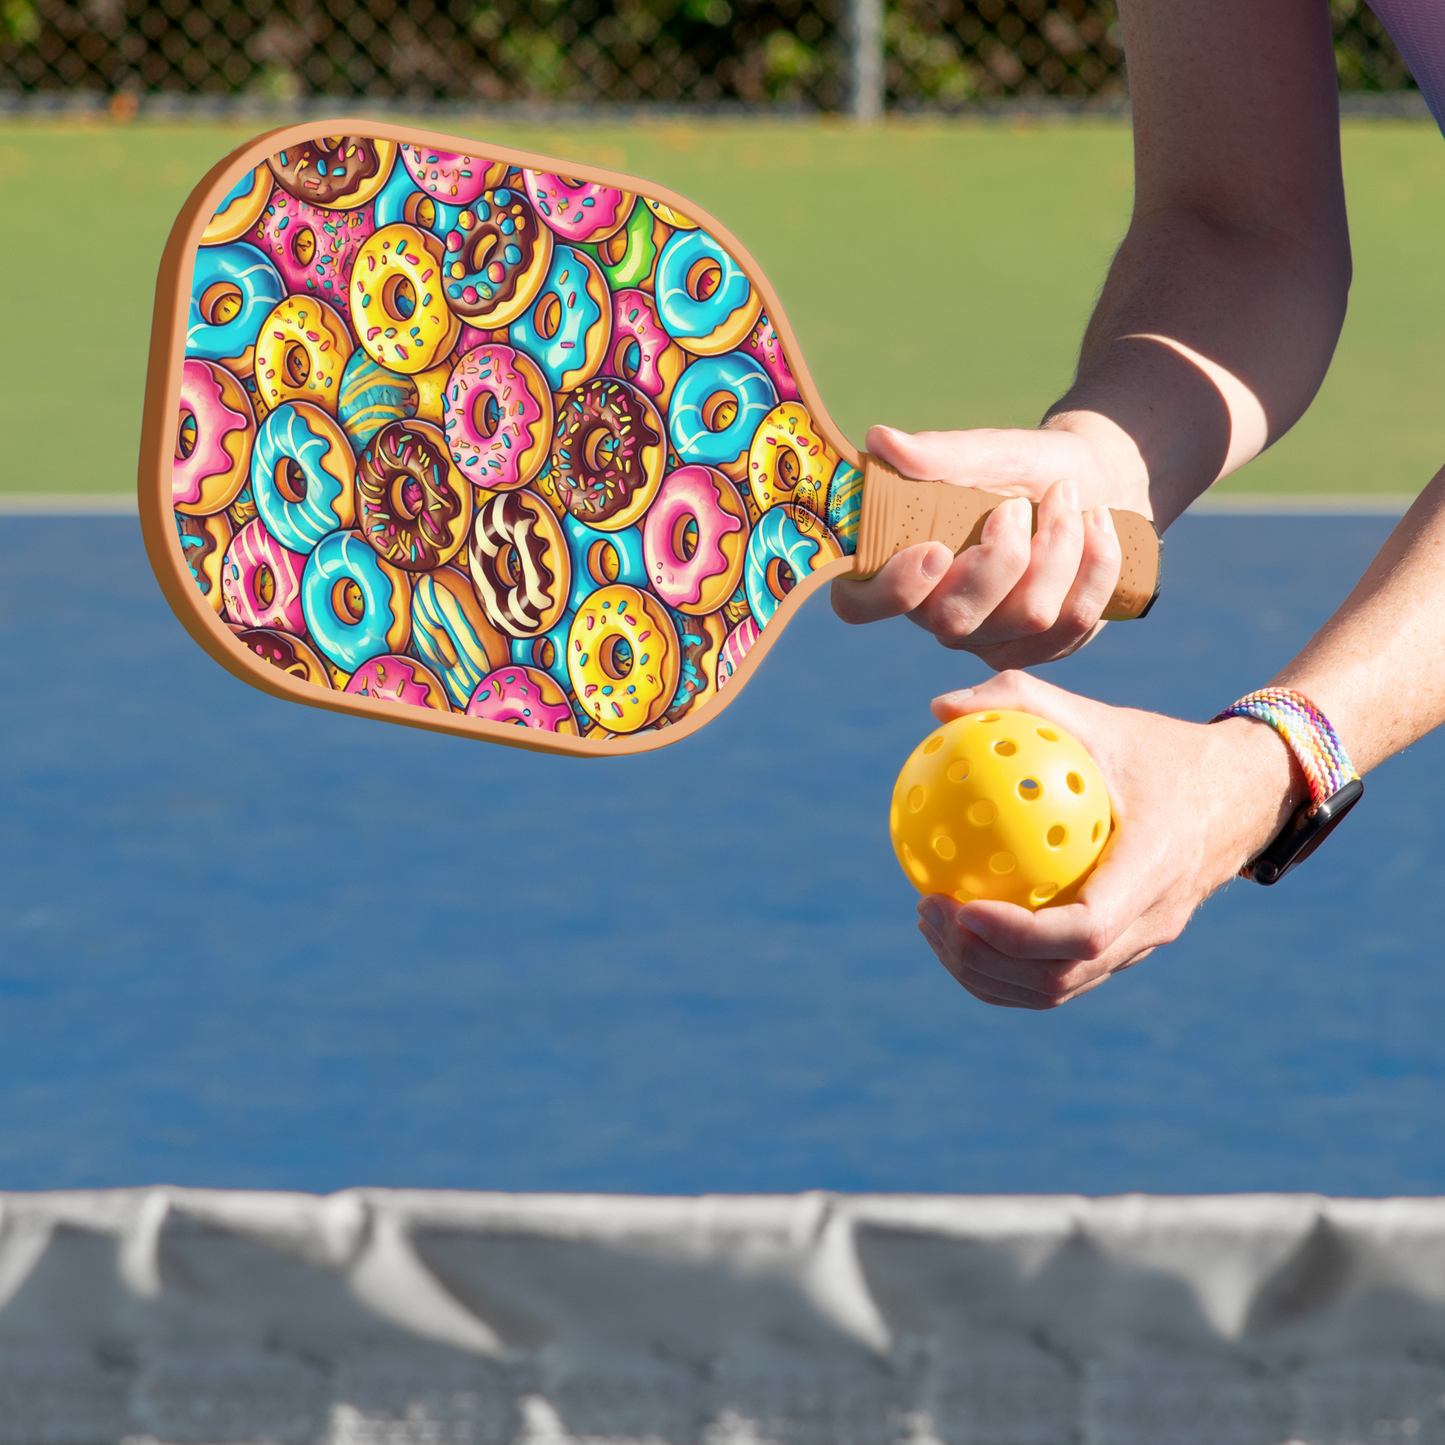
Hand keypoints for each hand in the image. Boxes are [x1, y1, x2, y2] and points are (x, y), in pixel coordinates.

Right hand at [830, 420, 1145, 669]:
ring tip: (1067, 499)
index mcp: (901, 566)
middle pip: (954, 620)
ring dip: (1059, 547)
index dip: (891, 591)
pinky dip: (1094, 563)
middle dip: (1002, 559)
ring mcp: (991, 639)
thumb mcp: (991, 452)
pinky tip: (1097, 525)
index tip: (935, 548)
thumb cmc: (1026, 467)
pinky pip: (1073, 622)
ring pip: (1027, 618)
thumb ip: (939, 454)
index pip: (860, 605)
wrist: (1097, 482)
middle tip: (1018, 505)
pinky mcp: (1043, 648)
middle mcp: (937, 613)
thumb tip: (880, 440)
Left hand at [913, 670, 1305, 1008]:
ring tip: (932, 922)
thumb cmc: (1159, 751)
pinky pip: (1060, 976)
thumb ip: (1021, 701)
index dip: (1018, 934)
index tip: (961, 905)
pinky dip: (1005, 966)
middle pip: (1060, 976)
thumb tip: (939, 708)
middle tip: (928, 909)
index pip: (1086, 930)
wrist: (1239, 795)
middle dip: (982, 958)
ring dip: (985, 972)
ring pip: (1055, 989)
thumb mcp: (1098, 717)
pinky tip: (961, 921)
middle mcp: (1152, 921)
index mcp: (1154, 869)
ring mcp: (1142, 946)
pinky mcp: (1126, 951)